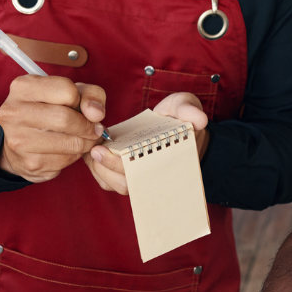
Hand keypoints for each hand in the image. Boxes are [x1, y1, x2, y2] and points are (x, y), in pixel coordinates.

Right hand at [0, 76, 107, 182]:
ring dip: (86, 143)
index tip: (79, 107)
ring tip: (86, 140)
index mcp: (23, 87)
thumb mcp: (69, 94)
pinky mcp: (29, 163)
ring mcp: (19, 140)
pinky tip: (69, 150)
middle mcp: (14, 112)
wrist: (20, 143)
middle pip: (65, 118)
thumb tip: (96, 113)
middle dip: (87, 126)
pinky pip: (66, 160)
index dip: (80, 100)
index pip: (67, 90)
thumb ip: (90, 94)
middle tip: (94, 129)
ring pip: (70, 143)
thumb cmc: (49, 112)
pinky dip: (75, 156)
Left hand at [85, 91, 210, 194]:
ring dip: (100, 170)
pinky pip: (109, 181)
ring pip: (115, 185)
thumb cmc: (180, 117)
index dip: (125, 165)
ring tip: (92, 151)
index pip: (144, 172)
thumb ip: (189, 110)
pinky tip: (93, 154)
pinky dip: (98, 170)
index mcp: (166, 161)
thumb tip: (198, 119)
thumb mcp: (185, 106)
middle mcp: (152, 174)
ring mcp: (138, 175)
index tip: (110, 152)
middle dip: (108, 168)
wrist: (177, 126)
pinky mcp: (126, 173)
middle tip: (96, 151)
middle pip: (126, 183)